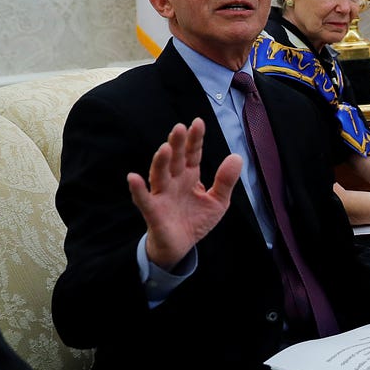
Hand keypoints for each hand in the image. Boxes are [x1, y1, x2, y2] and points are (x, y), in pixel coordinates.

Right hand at [128, 119, 242, 269]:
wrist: (180, 246)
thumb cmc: (196, 220)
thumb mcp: (218, 202)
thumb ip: (225, 181)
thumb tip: (237, 157)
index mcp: (190, 176)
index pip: (193, 154)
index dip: (195, 139)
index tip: (198, 122)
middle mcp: (174, 181)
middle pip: (175, 159)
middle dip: (177, 144)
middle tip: (179, 128)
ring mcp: (162, 195)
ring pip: (159, 174)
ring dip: (160, 161)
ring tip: (165, 148)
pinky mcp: (153, 211)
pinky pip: (143, 199)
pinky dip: (137, 189)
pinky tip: (133, 177)